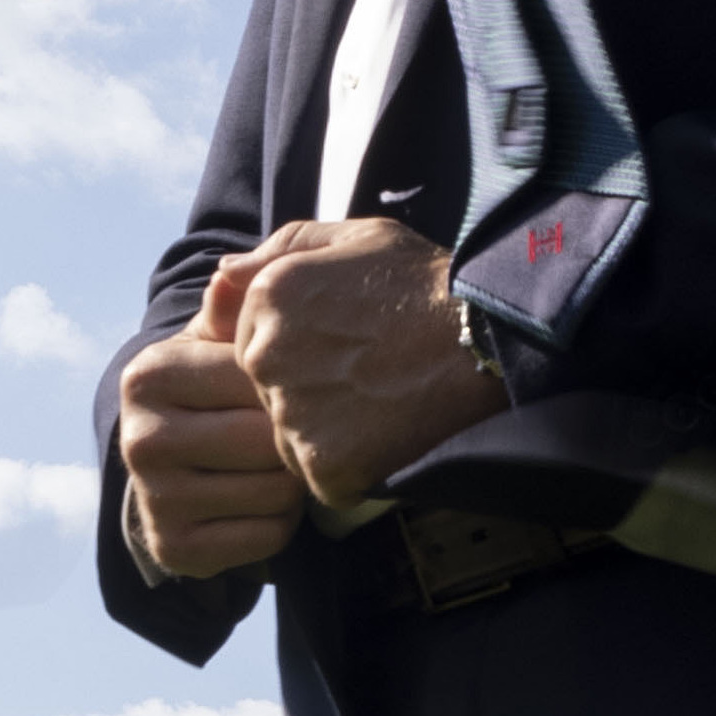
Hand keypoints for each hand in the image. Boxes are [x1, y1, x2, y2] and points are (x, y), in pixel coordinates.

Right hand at [115, 267, 307, 581]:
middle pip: (266, 440)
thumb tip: (229, 277)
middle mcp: (140, 439)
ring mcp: (153, 500)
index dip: (289, 385)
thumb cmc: (216, 389)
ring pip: (274, 492)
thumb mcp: (222, 341)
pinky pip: (267, 537)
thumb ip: (236, 306)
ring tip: (270, 468)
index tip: (287, 386)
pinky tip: (258, 505)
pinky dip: (279, 524)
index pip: (255, 379)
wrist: (178, 467)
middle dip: (292, 440)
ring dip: (291, 484)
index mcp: (148, 376)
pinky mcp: (174, 549)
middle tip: (285, 435)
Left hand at [232, 219, 504, 506]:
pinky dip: (352, 468)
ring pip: (291, 438)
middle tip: (371, 375)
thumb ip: (284, 248)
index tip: (349, 345)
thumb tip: (224, 273)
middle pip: (267, 393)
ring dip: (328, 432)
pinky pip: (322, 477)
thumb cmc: (431, 286)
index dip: (302, 349)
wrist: (491, 342)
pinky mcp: (324, 465)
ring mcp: (293, 414)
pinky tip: (390, 436)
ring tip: (384, 404)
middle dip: (308, 391)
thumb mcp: (359, 238)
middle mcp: (267, 357)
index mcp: (268, 299)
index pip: (251, 344)